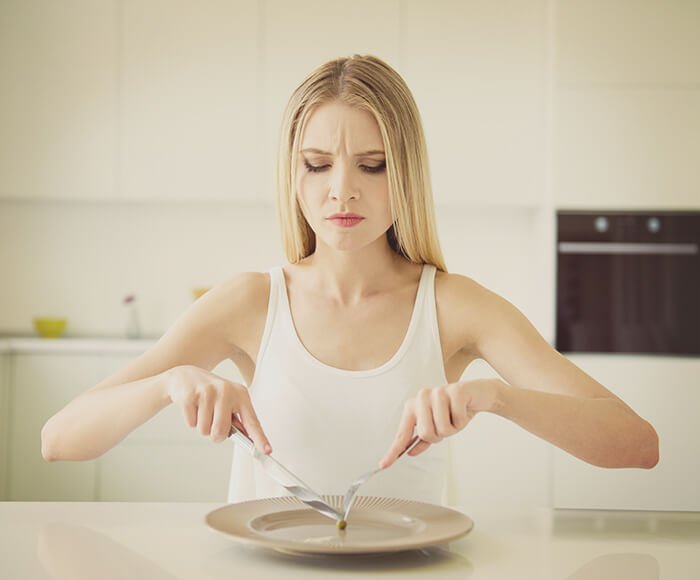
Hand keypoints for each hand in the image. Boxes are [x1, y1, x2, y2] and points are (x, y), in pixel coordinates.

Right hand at [164, 365, 270, 452]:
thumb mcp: (228, 401)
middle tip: (212, 421)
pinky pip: (191, 423)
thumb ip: (237, 419)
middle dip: (214, 434)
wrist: (186, 376)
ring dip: (202, 426)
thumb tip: (246, 438)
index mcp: (240, 394)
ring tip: (202, 410)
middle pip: (221, 431)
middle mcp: (226, 391)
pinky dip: (191, 420)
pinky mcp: (190, 396)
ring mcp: (207, 392)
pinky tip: (193, 407)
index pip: (252, 421)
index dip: (260, 438)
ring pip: (204, 430)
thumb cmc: (211, 392)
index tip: (267, 450)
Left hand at [379, 379, 501, 467]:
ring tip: (455, 416)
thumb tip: (411, 452)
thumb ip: (422, 439)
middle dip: (440, 435)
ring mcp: (437, 392)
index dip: (394, 450)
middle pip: (426, 433)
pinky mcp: (455, 391)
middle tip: (447, 423)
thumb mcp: (437, 426)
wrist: (476, 395)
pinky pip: (458, 420)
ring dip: (453, 428)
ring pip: (442, 428)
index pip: (402, 433)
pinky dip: (462, 421)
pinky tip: (463, 411)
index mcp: (413, 406)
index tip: (384, 464)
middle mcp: (422, 397)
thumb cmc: (454, 410)